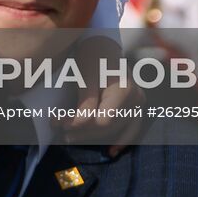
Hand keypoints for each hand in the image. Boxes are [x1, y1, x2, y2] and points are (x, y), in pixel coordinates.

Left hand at [67, 37, 143, 154]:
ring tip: (71, 138)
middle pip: (108, 127)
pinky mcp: (136, 108)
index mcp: (124, 90)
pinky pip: (131, 129)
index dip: (80, 125)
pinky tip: (110, 152)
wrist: (104, 44)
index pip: (102, 120)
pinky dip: (121, 140)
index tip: (58, 123)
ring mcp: (138, 104)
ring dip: (93, 137)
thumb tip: (74, 126)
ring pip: (116, 129)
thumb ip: (84, 102)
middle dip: (83, 132)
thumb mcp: (86, 77)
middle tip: (60, 132)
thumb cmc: (93, 56)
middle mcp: (136, 99)